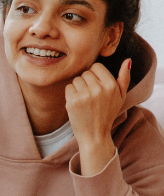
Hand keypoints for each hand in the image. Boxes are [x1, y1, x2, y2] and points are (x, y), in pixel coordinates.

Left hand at [65, 59, 130, 176]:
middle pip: (85, 73)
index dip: (94, 75)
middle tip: (91, 96)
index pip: (96, 66)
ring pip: (76, 79)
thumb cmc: (107, 114)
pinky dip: (70, 94)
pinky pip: (68, 87)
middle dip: (86, 82)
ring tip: (85, 101)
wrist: (95, 135)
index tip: (96, 86)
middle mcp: (99, 89)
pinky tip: (77, 104)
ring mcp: (85, 95)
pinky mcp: (72, 101)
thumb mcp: (120, 96)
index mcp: (111, 85)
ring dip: (78, 88)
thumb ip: (124, 78)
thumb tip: (128, 60)